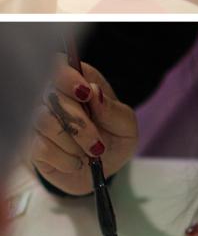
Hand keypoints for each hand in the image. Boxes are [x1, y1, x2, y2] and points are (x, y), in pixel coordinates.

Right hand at [30, 58, 138, 194]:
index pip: (59, 65)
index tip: (85, 93)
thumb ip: (113, 109)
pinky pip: (40, 147)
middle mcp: (53, 97)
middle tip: (98, 143)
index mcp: (77, 82)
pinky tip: (76, 162)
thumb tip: (94, 92)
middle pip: (51, 95)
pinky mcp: (32, 145)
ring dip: (73, 142)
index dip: (67, 77)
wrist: (103, 170)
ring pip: (44, 121)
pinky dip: (64, 159)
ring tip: (92, 153)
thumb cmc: (114, 139)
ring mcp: (39, 121)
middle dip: (79, 122)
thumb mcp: (126, 125)